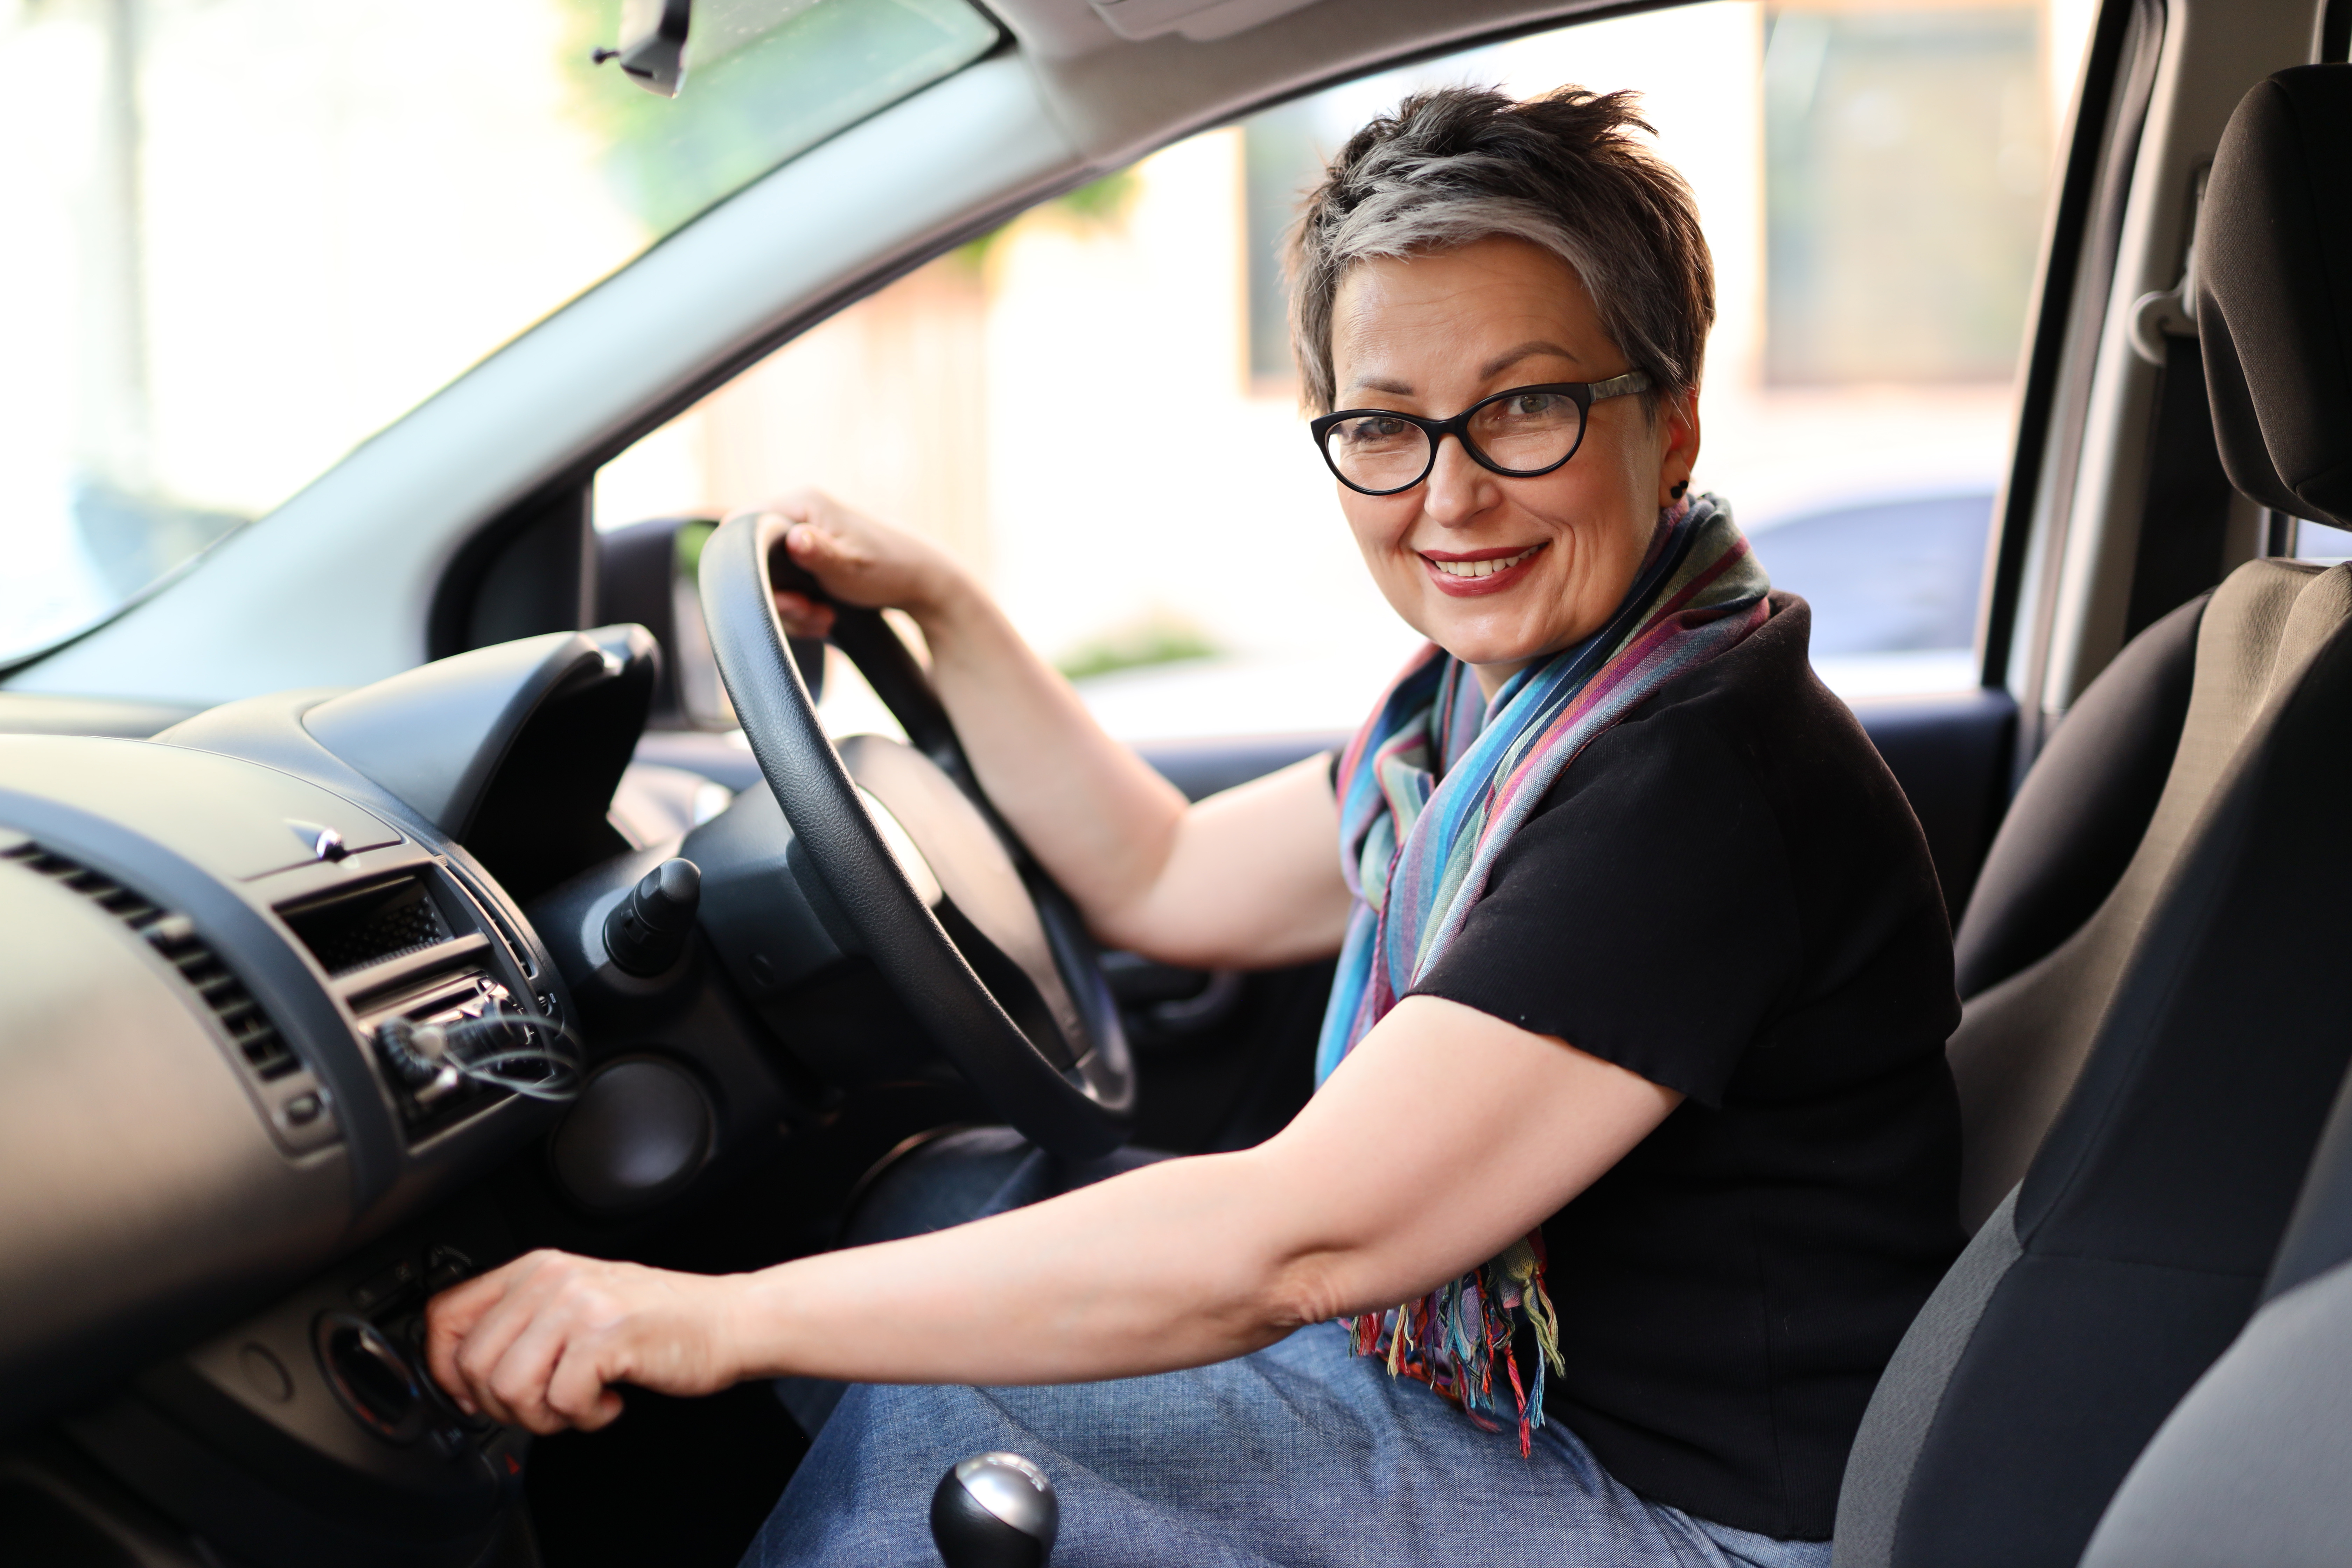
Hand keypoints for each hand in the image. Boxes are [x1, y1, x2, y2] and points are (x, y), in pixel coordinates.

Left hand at [424, 1250, 742, 1433]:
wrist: (728, 1321)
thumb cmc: (656, 1322)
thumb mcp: (577, 1305)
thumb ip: (522, 1323)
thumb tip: (459, 1372)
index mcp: (536, 1268)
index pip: (445, 1315)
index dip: (444, 1368)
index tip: (473, 1395)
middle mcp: (552, 1278)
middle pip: (473, 1364)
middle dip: (504, 1406)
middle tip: (547, 1406)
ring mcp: (580, 1304)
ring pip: (509, 1387)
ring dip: (543, 1416)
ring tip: (578, 1405)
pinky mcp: (607, 1335)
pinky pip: (561, 1401)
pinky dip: (585, 1419)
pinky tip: (609, 1402)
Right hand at [753, 488, 963, 639]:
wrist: (923, 581)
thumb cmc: (890, 569)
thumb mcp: (851, 566)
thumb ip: (818, 553)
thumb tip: (795, 539)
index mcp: (802, 503)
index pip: (742, 524)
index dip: (745, 564)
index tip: (780, 595)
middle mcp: (797, 513)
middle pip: (754, 559)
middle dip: (777, 596)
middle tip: (807, 612)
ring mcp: (802, 535)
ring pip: (770, 579)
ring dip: (792, 609)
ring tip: (822, 617)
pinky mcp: (808, 556)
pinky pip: (787, 586)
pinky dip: (801, 609)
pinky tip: (825, 617)